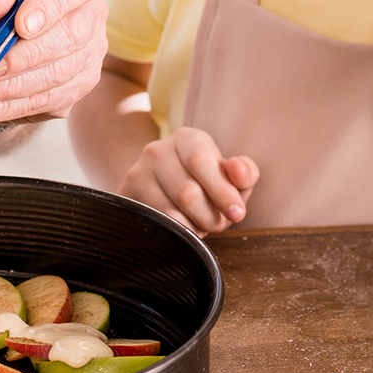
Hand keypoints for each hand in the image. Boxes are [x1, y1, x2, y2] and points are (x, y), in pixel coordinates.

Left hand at [0, 0, 107, 125]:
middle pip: (72, 35)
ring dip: (9, 89)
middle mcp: (90, 13)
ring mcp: (90, 53)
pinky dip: (7, 108)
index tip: (20, 26)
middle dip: (24, 57)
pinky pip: (47, 101)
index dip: (53, 3)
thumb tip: (0, 2)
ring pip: (59, 74)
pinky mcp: (78, 87)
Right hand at [117, 126, 258, 235]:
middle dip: (210, 217)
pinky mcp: (126, 197)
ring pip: (169, 213)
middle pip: (186, 193)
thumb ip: (245, 173)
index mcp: (186, 138)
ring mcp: (137, 174)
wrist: (163, 183)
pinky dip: (175, 233)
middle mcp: (157, 151)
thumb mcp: (230, 175)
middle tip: (217, 223)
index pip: (200, 160)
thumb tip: (238, 171)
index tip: (237, 213)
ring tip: (200, 224)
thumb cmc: (206, 182)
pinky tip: (183, 227)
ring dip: (194, 228)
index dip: (221, 191)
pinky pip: (154, 224)